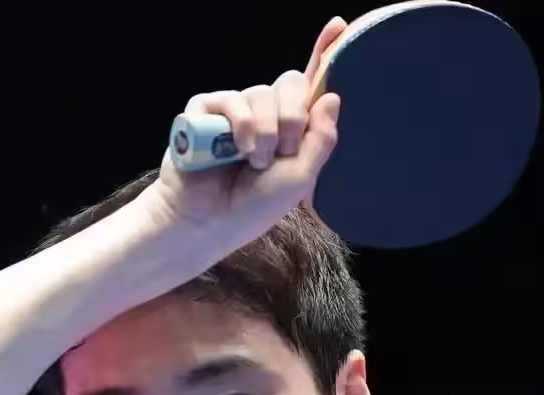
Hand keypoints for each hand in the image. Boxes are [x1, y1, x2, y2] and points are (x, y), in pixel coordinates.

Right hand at [151, 17, 346, 248]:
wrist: (208, 222)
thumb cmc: (251, 208)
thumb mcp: (299, 179)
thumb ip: (319, 140)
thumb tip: (331, 95)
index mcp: (290, 129)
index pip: (310, 87)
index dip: (323, 54)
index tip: (338, 24)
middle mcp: (264, 114)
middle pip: (291, 83)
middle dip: (292, 118)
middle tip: (280, 152)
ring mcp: (233, 110)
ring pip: (262, 93)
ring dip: (264, 132)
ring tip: (252, 162)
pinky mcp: (205, 111)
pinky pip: (232, 99)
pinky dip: (240, 125)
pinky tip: (234, 149)